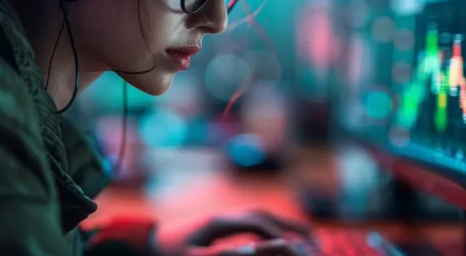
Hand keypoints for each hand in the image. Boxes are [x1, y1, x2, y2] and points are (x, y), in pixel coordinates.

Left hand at [152, 210, 311, 255]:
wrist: (150, 241)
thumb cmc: (168, 253)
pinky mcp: (221, 224)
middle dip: (290, 224)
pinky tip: (282, 241)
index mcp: (218, 222)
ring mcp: (223, 218)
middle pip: (263, 214)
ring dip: (284, 224)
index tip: (297, 249)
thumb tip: (247, 252)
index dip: (278, 235)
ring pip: (260, 216)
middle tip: (315, 240)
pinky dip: (271, 229)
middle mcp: (223, 216)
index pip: (256, 223)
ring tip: (308, 238)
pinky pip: (252, 223)